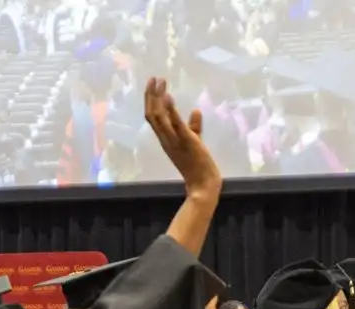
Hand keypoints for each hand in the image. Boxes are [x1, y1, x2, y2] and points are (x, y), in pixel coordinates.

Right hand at [143, 77, 219, 197]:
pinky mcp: (186, 141)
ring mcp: (174, 141)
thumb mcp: (195, 141)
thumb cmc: (199, 165)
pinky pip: (174, 124)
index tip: (153, 85)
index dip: (150, 101)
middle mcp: (166, 139)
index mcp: (166, 139)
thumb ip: (194, 126)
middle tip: (154, 78)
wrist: (204, 184)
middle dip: (151, 96)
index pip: (153, 118)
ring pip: (158, 117)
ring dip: (158, 98)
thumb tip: (195, 110)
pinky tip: (168, 96)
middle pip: (151, 115)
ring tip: (161, 82)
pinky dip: (170, 109)